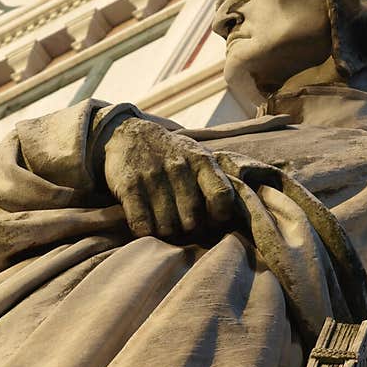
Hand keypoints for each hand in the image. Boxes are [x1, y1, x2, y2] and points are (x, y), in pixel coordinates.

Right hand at [102, 117, 234, 237]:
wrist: (129, 134)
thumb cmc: (172, 154)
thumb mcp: (199, 157)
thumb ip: (217, 180)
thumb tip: (237, 214)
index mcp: (201, 161)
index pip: (221, 197)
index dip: (219, 217)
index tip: (212, 220)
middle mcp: (178, 167)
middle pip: (192, 220)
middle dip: (189, 230)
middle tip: (184, 226)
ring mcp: (152, 177)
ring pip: (166, 227)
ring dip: (166, 232)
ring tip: (165, 224)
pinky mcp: (129, 186)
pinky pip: (142, 225)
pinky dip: (145, 232)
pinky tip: (147, 224)